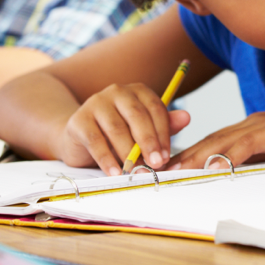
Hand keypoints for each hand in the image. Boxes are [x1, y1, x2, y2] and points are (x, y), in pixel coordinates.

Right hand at [54, 83, 190, 174]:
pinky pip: (95, 141)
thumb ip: (165, 125)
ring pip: (116, 129)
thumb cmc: (119, 134)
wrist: (79, 137)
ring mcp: (96, 103)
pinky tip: (116, 173)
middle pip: (137, 116)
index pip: (155, 109)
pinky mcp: (78, 120)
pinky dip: (107, 160)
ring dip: (128, 154)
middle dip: (149, 142)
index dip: (163, 133)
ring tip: (137, 171)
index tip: (167, 156)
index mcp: (138, 91)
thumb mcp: (144, 130)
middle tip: (156, 164)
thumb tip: (187, 117)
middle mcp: (117, 92)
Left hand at [166, 107, 264, 177]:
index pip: (213, 142)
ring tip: (174, 170)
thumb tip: (235, 178)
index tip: (165, 169)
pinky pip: (247, 144)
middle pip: (210, 140)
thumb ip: (258, 162)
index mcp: (252, 128)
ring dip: (197, 156)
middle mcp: (253, 122)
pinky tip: (213, 165)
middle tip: (157, 171)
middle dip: (182, 155)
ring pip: (223, 141)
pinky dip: (228, 154)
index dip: (188, 154)